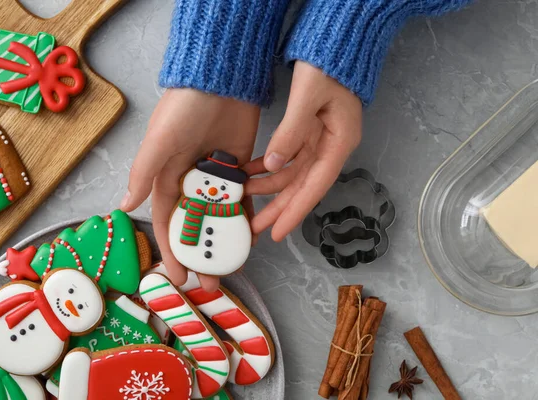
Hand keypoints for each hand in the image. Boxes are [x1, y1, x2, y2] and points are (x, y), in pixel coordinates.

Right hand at [121, 89, 259, 290]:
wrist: (221, 80)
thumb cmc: (184, 109)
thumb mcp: (160, 141)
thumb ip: (144, 173)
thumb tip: (124, 205)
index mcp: (167, 177)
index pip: (167, 222)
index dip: (171, 250)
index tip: (178, 278)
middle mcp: (190, 181)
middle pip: (194, 225)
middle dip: (200, 253)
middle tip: (210, 282)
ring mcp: (216, 176)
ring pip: (219, 216)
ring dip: (224, 241)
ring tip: (232, 267)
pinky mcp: (239, 167)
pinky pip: (242, 199)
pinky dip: (245, 217)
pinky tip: (251, 238)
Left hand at [244, 62, 361, 241]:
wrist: (335, 43)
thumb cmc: (328, 65)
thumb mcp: (308, 96)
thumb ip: (291, 132)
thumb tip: (272, 166)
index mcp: (339, 142)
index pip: (315, 185)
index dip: (295, 211)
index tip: (277, 232)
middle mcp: (331, 147)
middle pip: (303, 186)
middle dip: (279, 208)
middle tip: (256, 229)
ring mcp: (320, 141)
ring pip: (292, 175)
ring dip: (269, 187)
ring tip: (244, 198)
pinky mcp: (308, 133)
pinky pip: (287, 158)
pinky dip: (268, 166)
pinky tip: (249, 173)